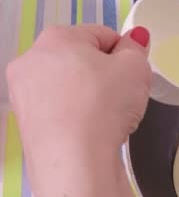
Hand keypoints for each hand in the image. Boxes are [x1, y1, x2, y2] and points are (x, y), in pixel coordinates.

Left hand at [7, 24, 150, 153]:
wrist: (75, 161)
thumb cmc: (104, 105)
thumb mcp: (136, 69)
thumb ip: (137, 49)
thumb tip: (134, 40)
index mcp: (57, 37)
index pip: (102, 35)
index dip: (125, 54)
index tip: (134, 76)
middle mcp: (31, 59)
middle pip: (81, 60)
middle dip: (104, 75)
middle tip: (123, 97)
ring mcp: (23, 92)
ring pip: (68, 86)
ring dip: (90, 95)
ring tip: (107, 118)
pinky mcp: (25, 122)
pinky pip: (59, 110)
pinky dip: (76, 116)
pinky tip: (91, 132)